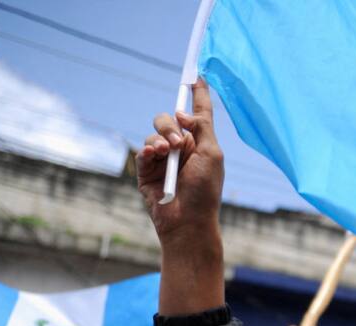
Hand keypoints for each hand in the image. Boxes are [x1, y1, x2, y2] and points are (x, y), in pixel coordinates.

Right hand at [136, 79, 224, 245]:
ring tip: (168, 153)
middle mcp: (182, 149)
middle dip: (170, 124)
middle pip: (169, 119)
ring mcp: (163, 159)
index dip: (198, 95)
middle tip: (177, 141)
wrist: (188, 220)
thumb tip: (183, 112)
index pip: (199, 114)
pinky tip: (156, 156)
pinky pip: (143, 150)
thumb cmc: (205, 191)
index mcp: (202, 144)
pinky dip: (149, 150)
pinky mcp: (147, 170)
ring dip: (161, 138)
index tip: (196, 75)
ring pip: (154, 133)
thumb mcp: (212, 155)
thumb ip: (201, 128)